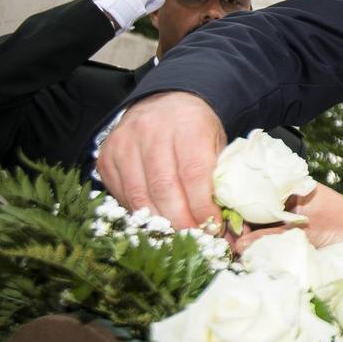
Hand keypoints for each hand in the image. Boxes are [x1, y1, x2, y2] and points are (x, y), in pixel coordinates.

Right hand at [95, 90, 225, 229]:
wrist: (165, 101)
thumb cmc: (196, 128)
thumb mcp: (216, 143)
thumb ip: (222, 180)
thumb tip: (235, 228)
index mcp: (187, 125)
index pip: (194, 175)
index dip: (202, 208)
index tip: (214, 229)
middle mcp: (152, 131)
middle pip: (164, 189)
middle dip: (182, 222)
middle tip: (196, 240)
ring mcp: (125, 143)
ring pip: (140, 196)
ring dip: (160, 223)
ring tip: (177, 238)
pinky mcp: (106, 156)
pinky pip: (122, 195)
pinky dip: (140, 213)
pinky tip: (156, 221)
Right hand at [231, 184, 342, 255]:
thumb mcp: (307, 234)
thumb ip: (271, 238)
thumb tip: (236, 245)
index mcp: (292, 188)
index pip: (253, 194)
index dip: (234, 210)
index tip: (221, 228)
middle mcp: (290, 201)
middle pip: (253, 212)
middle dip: (238, 228)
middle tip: (226, 248)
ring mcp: (293, 219)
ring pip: (261, 228)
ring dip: (249, 241)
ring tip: (235, 255)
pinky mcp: (298, 237)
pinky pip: (272, 240)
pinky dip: (263, 249)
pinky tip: (251, 259)